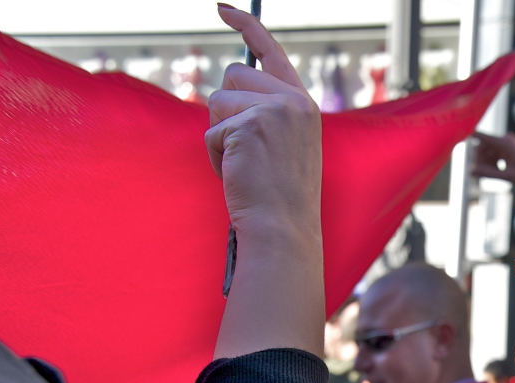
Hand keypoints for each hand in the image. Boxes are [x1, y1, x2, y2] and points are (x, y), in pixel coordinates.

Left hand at [209, 4, 324, 358]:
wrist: (283, 229)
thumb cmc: (279, 198)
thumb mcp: (282, 146)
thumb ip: (264, 113)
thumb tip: (228, 86)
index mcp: (303, 104)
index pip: (270, 50)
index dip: (246, 23)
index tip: (222, 7)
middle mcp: (292, 100)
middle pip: (234, 74)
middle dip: (226, 109)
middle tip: (243, 150)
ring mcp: (273, 110)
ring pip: (218, 102)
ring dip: (220, 136)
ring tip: (243, 167)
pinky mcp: (250, 124)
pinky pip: (211, 131)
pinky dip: (214, 157)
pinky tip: (236, 175)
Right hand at [472, 132, 514, 196]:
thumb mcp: (508, 176)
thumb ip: (489, 173)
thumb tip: (471, 172)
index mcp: (505, 143)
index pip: (481, 136)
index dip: (468, 135)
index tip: (455, 132)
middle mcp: (506, 139)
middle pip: (483, 146)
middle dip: (479, 159)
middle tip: (479, 174)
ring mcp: (508, 143)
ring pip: (489, 151)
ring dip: (486, 162)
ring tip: (490, 175)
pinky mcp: (510, 148)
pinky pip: (495, 153)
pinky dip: (493, 161)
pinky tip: (497, 172)